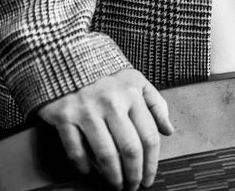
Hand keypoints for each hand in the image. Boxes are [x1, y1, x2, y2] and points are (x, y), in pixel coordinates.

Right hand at [37, 68, 173, 189]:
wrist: (67, 56)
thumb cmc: (104, 73)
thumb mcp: (135, 80)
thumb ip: (155, 103)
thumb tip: (169, 130)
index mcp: (131, 93)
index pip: (149, 136)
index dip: (152, 163)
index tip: (149, 177)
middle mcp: (111, 101)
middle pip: (130, 149)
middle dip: (134, 174)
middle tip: (133, 186)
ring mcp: (87, 109)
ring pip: (105, 155)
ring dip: (113, 177)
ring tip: (116, 184)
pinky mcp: (65, 116)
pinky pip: (76, 152)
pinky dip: (85, 167)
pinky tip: (90, 171)